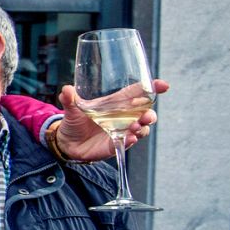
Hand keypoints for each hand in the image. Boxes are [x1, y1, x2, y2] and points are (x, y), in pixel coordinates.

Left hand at [52, 80, 168, 161]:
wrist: (66, 142)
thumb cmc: (74, 121)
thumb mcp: (71, 108)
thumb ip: (69, 99)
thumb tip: (67, 89)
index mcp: (116, 103)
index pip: (137, 94)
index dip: (152, 88)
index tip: (163, 85)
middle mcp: (123, 117)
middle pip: (145, 114)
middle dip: (150, 114)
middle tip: (147, 116)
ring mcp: (121, 131)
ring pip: (140, 129)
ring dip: (141, 128)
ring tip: (135, 128)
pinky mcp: (115, 144)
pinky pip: (126, 142)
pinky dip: (129, 140)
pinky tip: (128, 138)